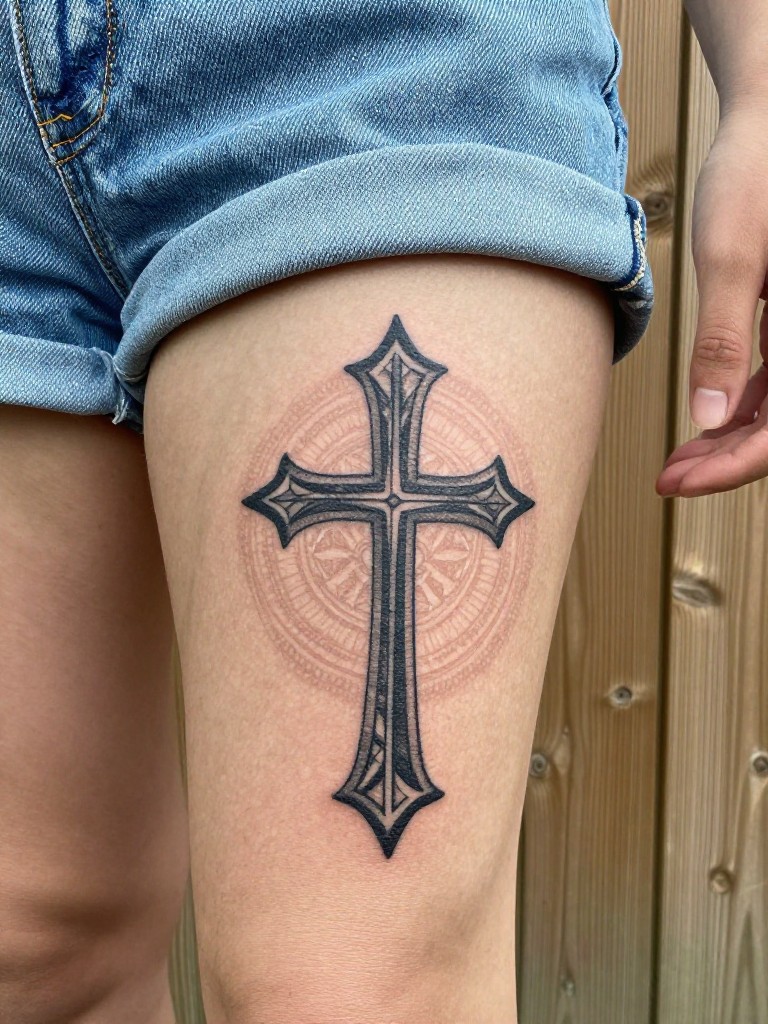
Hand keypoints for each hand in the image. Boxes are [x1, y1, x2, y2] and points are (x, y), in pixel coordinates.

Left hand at [656, 106, 767, 497]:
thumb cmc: (754, 175)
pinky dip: (736, 406)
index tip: (679, 483)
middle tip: (669, 480)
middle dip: (725, 461)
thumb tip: (710, 418)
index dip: (733, 466)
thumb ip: (722, 340)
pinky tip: (701, 422)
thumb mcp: (731, 258)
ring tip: (675, 463)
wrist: (767, 123)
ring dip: (727, 441)